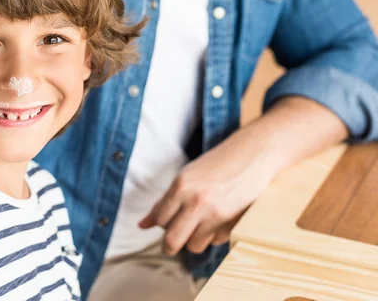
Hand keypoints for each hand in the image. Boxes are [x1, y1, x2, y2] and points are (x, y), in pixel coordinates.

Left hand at [138, 97, 348, 255]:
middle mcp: (196, 201)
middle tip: (172, 245)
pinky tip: (219, 219)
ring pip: (194, 245)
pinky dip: (214, 236)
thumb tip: (142, 225)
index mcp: (181, 185)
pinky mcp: (233, 223)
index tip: (166, 225)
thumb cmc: (219, 162)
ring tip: (199, 226)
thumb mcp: (188, 176)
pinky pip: (215, 241)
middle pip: (172, 241)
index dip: (160, 225)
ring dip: (194, 240)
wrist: (255, 153)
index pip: (159, 219)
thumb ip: (166, 201)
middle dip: (170, 246)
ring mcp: (216, 214)